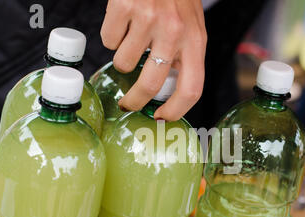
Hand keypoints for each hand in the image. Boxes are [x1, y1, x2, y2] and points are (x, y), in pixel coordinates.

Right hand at [100, 0, 206, 120]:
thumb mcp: (192, 27)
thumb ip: (184, 56)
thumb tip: (166, 90)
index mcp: (196, 41)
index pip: (191, 88)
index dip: (175, 110)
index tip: (161, 117)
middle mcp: (174, 32)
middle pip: (150, 84)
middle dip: (134, 100)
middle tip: (128, 102)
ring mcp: (148, 19)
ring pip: (123, 62)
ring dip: (123, 57)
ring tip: (133, 38)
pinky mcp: (124, 7)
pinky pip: (108, 39)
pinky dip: (112, 35)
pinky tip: (124, 21)